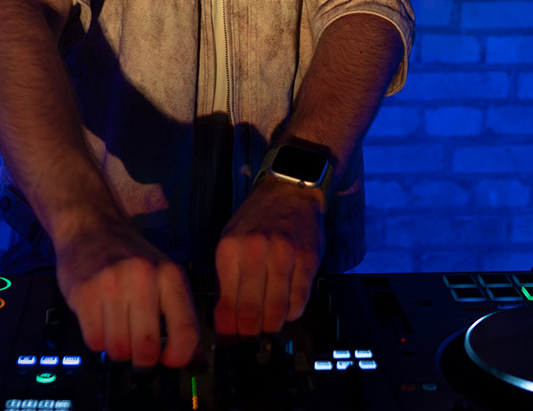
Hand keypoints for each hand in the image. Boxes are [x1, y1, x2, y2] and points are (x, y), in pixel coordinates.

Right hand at [53, 220, 199, 367]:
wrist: (90, 226)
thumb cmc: (130, 258)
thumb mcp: (163, 278)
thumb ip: (180, 317)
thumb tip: (195, 362)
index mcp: (170, 275)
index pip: (186, 332)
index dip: (178, 357)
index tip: (169, 361)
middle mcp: (143, 277)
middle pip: (147, 349)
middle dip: (142, 361)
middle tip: (137, 353)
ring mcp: (111, 283)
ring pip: (118, 349)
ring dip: (117, 350)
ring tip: (116, 332)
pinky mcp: (84, 292)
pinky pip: (94, 341)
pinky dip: (97, 341)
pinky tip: (99, 322)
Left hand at [213, 176, 324, 335]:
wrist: (290, 190)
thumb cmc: (256, 219)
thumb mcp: (229, 239)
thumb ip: (226, 276)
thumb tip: (224, 319)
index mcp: (229, 249)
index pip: (226, 303)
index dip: (228, 330)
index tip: (229, 341)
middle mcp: (255, 252)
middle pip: (251, 313)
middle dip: (249, 335)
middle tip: (249, 341)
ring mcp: (284, 255)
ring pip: (277, 312)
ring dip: (271, 327)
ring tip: (267, 327)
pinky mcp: (308, 259)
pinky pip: (299, 301)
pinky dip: (291, 312)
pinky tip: (286, 309)